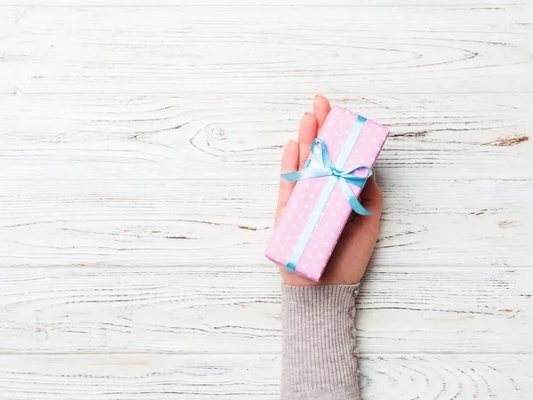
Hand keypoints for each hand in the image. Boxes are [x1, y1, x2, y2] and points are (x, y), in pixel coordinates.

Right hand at [274, 95, 383, 285]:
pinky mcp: (288, 213)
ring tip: (308, 118)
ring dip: (304, 140)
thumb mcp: (368, 221)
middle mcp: (320, 193)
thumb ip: (368, 193)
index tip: (339, 114)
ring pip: (302, 165)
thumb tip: (367, 165)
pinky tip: (292, 147)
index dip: (338, 136)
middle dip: (319, 129)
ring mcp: (302, 202)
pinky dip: (290, 166)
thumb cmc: (349, 258)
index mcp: (339, 193)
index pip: (337, 158)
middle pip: (318, 155)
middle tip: (320, 104)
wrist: (327, 288)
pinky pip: (288, 186)